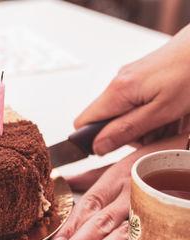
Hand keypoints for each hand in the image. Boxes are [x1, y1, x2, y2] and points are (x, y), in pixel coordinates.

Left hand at [48, 134, 187, 239]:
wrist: (182, 153)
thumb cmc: (150, 163)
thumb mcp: (119, 165)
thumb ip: (92, 176)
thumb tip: (67, 179)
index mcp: (115, 180)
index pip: (88, 204)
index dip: (71, 225)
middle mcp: (128, 193)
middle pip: (99, 221)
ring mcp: (147, 206)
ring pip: (120, 232)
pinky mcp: (164, 216)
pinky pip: (148, 236)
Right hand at [75, 24, 189, 155]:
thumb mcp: (162, 111)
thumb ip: (127, 130)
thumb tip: (99, 145)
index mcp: (118, 91)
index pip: (83, 122)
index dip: (91, 140)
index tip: (112, 148)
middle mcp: (118, 82)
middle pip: (106, 121)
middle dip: (129, 134)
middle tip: (156, 133)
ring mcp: (128, 78)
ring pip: (124, 113)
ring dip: (144, 124)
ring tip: (170, 121)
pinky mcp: (140, 77)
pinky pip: (136, 103)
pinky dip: (151, 112)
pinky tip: (171, 112)